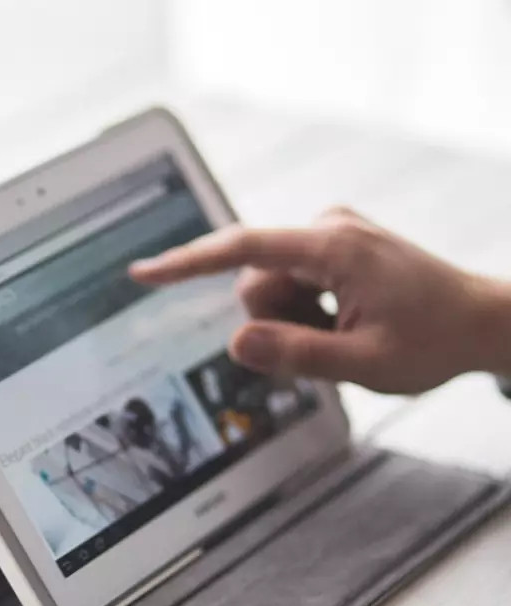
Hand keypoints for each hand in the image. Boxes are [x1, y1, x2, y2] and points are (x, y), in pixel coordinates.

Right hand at [129, 206, 510, 393]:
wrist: (481, 322)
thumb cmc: (434, 340)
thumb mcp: (364, 363)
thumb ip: (296, 354)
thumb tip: (236, 344)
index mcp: (334, 248)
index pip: (241, 251)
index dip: (185, 264)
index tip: (144, 273)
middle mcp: (328, 228)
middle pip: (255, 281)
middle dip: (275, 320)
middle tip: (328, 341)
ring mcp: (332, 234)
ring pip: (270, 286)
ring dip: (292, 319)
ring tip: (343, 331)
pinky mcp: (334, 246)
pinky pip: (291, 282)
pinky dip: (305, 310)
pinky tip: (344, 319)